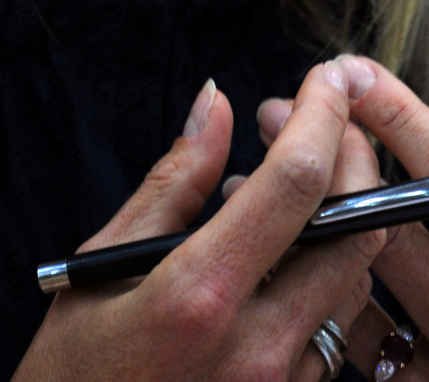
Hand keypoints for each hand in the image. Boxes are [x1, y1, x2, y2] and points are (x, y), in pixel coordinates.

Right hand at [13, 60, 384, 381]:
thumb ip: (174, 178)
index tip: (323, 75)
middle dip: (350, 158)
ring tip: (284, 187)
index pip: (296, 184)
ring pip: (356, 280)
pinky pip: (336, 329)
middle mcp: (257, 349)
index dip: (321, 116)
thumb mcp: (105, 263)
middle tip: (318, 121)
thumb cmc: (72, 371)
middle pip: (354, 229)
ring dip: (341, 217)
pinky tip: (281, 254)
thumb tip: (215, 100)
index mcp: (199, 296)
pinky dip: (324, 274)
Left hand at [257, 60, 428, 380]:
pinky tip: (272, 248)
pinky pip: (340, 348)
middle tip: (283, 109)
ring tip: (255, 168)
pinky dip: (303, 290)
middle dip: (330, 156)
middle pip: (387, 228)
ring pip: (348, 287)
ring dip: (298, 222)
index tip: (353, 68)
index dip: (399, 115)